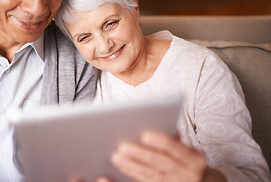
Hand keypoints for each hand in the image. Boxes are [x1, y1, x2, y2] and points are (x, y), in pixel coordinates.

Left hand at [111, 131, 225, 181]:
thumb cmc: (186, 159)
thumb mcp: (188, 149)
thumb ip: (175, 139)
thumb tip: (163, 124)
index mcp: (194, 159)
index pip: (178, 150)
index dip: (163, 143)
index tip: (145, 135)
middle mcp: (187, 174)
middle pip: (162, 165)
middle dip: (142, 155)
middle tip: (122, 146)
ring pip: (151, 177)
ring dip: (132, 168)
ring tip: (116, 157)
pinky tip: (106, 178)